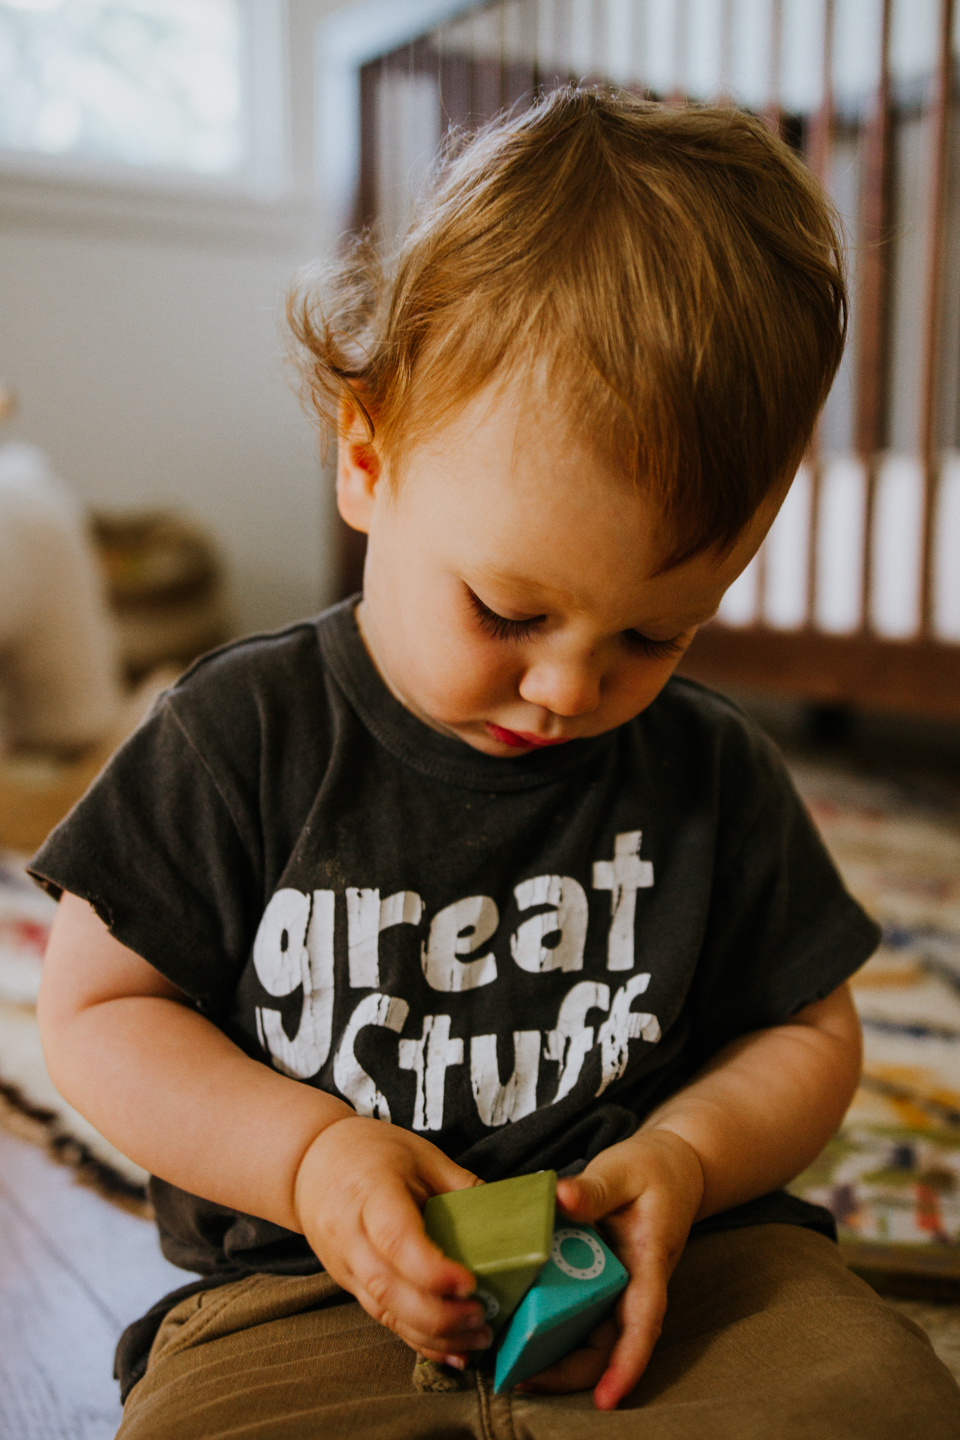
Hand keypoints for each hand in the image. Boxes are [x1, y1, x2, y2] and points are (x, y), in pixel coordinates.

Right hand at [294, 1116, 489, 1365]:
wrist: (311, 1163)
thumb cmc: (370, 1152)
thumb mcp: (420, 1154)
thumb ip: (462, 1185)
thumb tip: (512, 1217)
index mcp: (370, 1193)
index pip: (396, 1239)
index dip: (432, 1269)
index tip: (471, 1283)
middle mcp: (351, 1236)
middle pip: (388, 1288)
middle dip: (438, 1314)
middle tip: (482, 1318)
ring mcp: (346, 1266)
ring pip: (384, 1312)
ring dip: (432, 1334)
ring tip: (478, 1337)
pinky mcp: (349, 1285)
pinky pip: (382, 1319)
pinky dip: (417, 1339)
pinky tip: (452, 1351)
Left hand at [517, 1128, 703, 1409]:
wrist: (671, 1169)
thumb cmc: (651, 1170)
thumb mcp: (623, 1170)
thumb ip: (594, 1189)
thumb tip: (561, 1199)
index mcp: (648, 1262)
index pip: (643, 1322)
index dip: (626, 1364)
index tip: (606, 1400)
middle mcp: (634, 1287)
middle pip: (608, 1346)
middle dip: (571, 1374)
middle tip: (521, 1380)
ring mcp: (616, 1288)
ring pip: (590, 1338)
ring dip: (555, 1358)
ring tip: (509, 1365)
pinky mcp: (598, 1282)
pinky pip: (576, 1315)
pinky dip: (549, 1328)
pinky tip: (514, 1328)